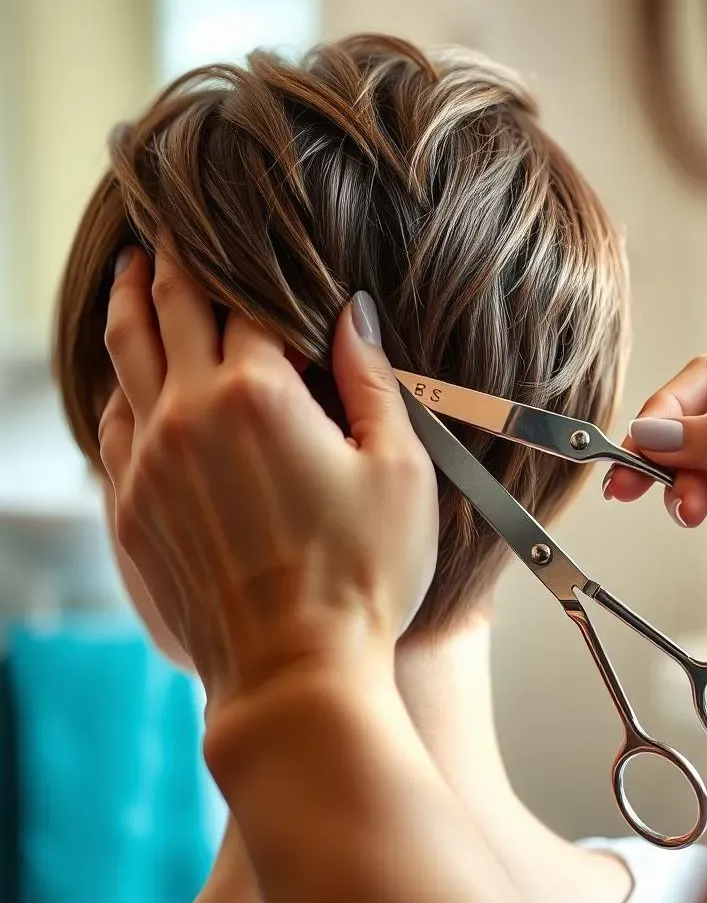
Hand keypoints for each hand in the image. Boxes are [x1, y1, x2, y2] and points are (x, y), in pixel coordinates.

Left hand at [98, 248, 437, 717]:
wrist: (294, 673)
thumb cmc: (363, 575)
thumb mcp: (400, 471)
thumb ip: (373, 379)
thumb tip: (352, 310)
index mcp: (260, 395)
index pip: (241, 301)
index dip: (243, 263)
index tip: (232, 231)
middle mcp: (189, 415)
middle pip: (170, 312)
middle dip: (171, 265)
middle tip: (164, 230)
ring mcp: (149, 464)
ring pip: (124, 359)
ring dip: (129, 309)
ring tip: (132, 280)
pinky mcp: (132, 510)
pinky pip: (111, 426)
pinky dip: (119, 387)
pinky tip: (128, 380)